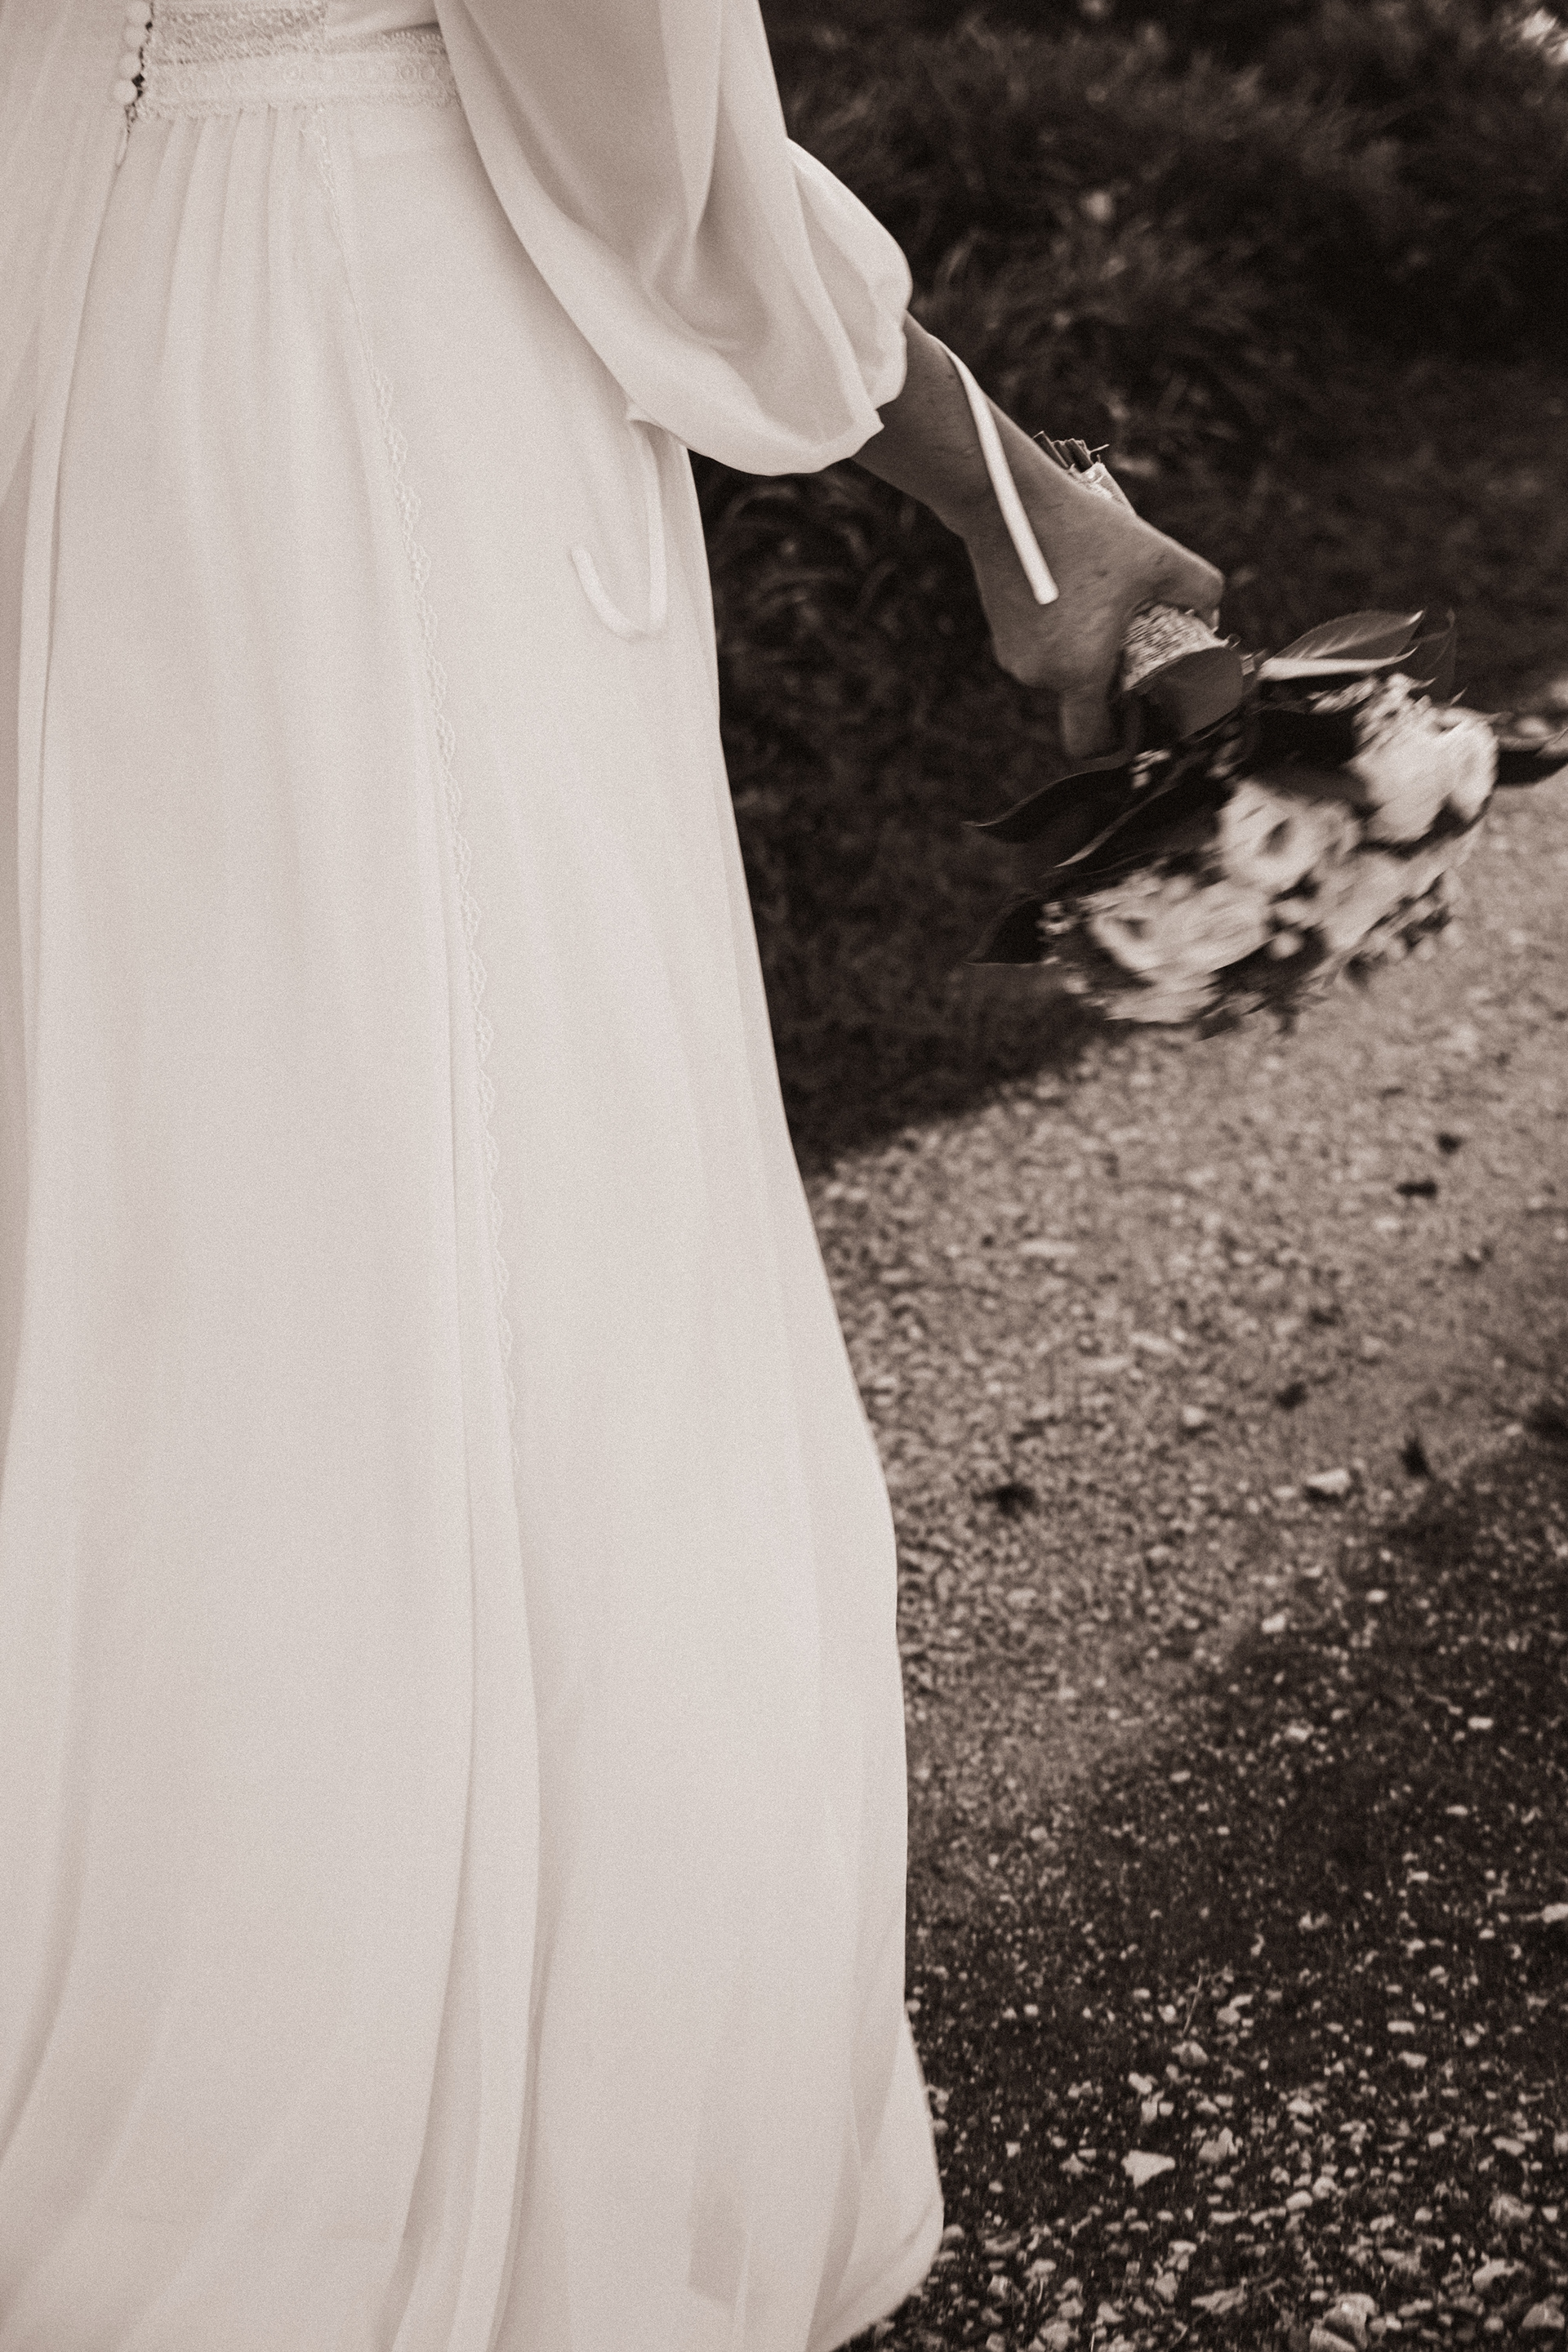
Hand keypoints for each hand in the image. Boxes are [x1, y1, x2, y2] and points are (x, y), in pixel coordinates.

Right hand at [958, 424, 1223, 760]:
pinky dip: (1060, 638)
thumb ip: (1201, 589)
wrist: (1007, 502)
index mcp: (1079, 671)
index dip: (1117, 742)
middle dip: (1108, 683)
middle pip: (1081, 702)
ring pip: (1060, 675)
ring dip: (1084, 656)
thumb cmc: (1083, 530)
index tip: (1135, 720)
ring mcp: (1014, 657)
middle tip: (1131, 645)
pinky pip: (1040, 653)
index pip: (1091, 743)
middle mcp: (1040, 674)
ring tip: (1102, 611)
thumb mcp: (1158, 555)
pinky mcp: (1001, 635)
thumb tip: (1211, 614)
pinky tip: (1075, 597)